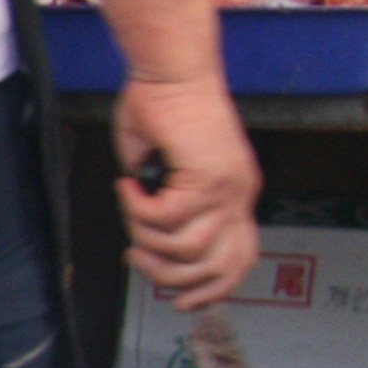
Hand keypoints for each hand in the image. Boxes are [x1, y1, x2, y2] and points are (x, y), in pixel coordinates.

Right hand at [113, 70, 262, 311]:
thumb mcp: (168, 169)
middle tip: (137, 257)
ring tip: (130, 209)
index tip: (179, 299)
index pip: (239, 258)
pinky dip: (136, 207)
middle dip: (171, 276)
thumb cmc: (165, 106)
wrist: (173, 69)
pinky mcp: (208, 176)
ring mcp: (228, 186)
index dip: (211, 288)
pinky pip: (166, 218)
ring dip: (147, 238)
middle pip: (216, 267)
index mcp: (236, 192)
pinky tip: (128, 183)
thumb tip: (147, 238)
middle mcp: (239, 193)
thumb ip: (166, 205)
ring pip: (187, 248)